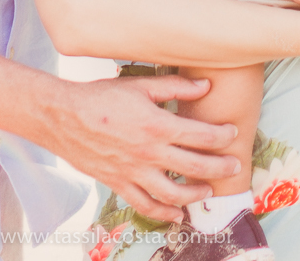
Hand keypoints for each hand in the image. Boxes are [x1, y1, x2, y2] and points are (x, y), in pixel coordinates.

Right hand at [50, 74, 239, 222]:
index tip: (232, 132)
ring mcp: (135, 172)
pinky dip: (165, 214)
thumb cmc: (102, 96)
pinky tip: (177, 214)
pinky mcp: (120, 184)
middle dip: (220, 168)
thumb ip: (175, 87)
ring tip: (207, 189)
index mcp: (158, 125)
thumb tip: (205, 85)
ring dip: (196, 193)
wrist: (65, 116)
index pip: (201, 136)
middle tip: (234, 166)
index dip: (221, 135)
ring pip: (175, 193)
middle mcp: (150, 153)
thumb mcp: (140, 84)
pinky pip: (147, 206)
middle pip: (195, 166)